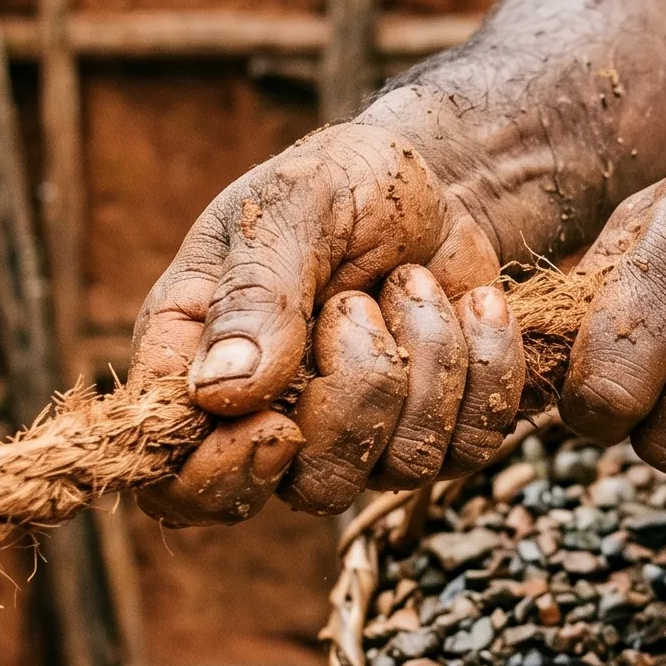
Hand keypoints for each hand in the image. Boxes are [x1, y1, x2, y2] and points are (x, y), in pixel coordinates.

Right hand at [131, 117, 526, 525]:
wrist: (432, 179)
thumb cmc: (338, 184)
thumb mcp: (289, 209)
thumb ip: (253, 294)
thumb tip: (222, 394)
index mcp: (197, 365)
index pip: (177, 481)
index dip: (223, 477)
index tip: (280, 422)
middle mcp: (272, 416)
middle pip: (310, 487)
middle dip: (357, 393)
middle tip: (356, 301)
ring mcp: (359, 434)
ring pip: (399, 467)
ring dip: (426, 359)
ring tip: (411, 280)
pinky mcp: (436, 428)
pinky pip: (472, 444)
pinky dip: (488, 365)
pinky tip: (473, 303)